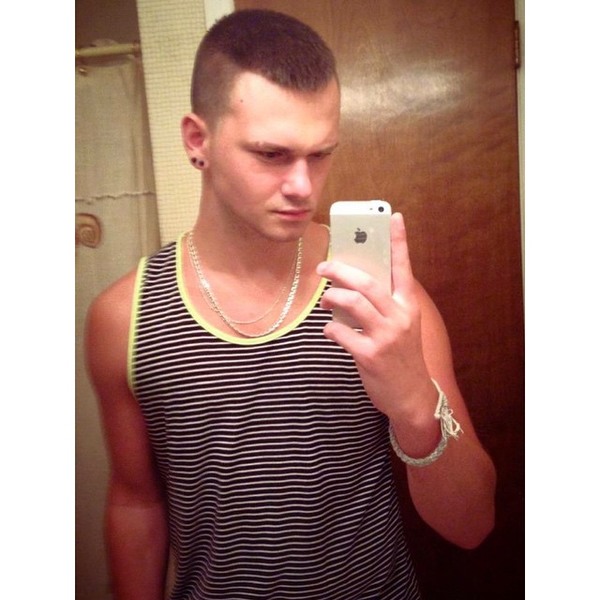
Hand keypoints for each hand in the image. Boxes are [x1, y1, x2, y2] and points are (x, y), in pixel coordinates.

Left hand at [317, 212, 433, 420]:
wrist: (413, 397)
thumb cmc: (403, 357)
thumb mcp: (402, 328)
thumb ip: (384, 306)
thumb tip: (353, 286)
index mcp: (408, 306)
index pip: (404, 267)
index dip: (399, 240)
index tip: (392, 216)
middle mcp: (399, 317)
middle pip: (367, 283)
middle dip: (341, 270)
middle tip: (324, 266)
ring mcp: (385, 337)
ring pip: (353, 303)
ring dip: (332, 296)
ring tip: (325, 298)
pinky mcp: (370, 355)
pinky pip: (341, 333)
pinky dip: (331, 329)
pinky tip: (330, 331)